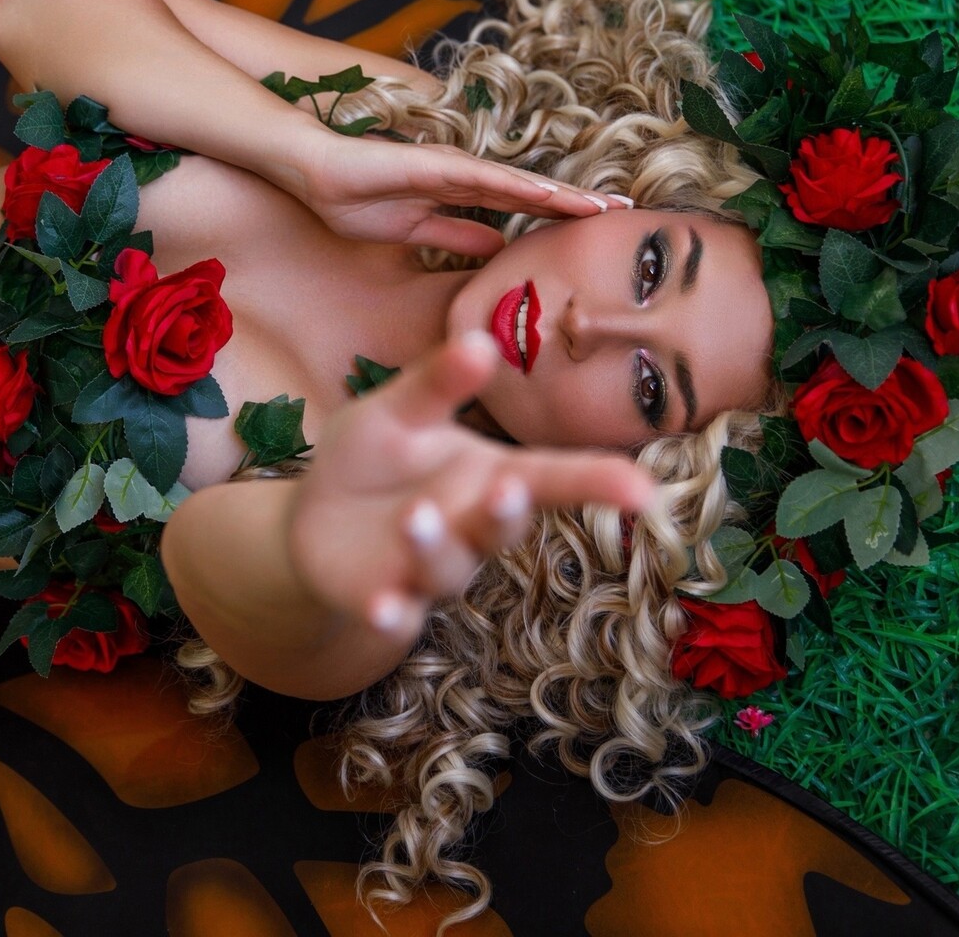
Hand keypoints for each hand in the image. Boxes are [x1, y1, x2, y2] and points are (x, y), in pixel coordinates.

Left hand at [284, 331, 662, 638]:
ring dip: (433, 546)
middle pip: (500, 525)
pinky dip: (389, 615)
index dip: (597, 482)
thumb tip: (483, 342)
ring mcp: (428, 569)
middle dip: (506, 511)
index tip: (644, 490)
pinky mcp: (382, 600)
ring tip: (414, 516)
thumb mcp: (396, 412)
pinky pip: (394, 616)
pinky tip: (380, 608)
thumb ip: (435, 384)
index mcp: (485, 475)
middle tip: (509, 487)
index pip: (551, 477)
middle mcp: (469, 527)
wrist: (315, 519)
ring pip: (445, 567)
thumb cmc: (372, 457)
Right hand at [294, 128, 627, 257]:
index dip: (562, 213)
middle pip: (533, 191)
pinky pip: (483, 180)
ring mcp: (450, 167)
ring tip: (602, 207)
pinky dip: (518, 187)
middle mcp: (465, 174)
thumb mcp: (416, 230)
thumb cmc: (353, 198)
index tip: (602, 226)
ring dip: (561, 194)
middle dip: (578, 203)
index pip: (523, 204)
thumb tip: (498, 247)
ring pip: (518, 183)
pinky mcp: (432, 167)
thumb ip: (456, 236)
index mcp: (461, 191)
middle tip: (626, 213)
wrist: (310, 172)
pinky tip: (549, 194)